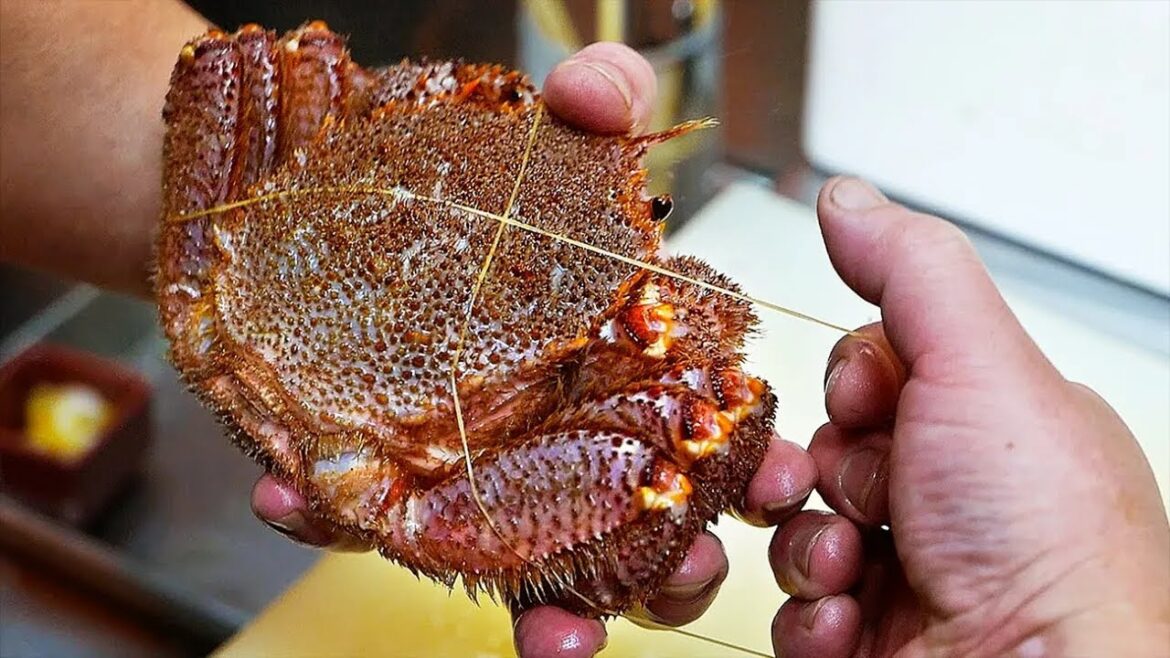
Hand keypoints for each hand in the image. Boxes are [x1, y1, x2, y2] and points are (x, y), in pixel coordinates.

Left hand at [249, 42, 820, 656]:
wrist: (344, 184)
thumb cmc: (467, 178)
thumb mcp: (542, 137)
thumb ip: (592, 111)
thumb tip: (601, 95)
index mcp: (626, 364)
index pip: (706, 428)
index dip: (748, 465)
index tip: (773, 483)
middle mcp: (567, 430)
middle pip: (647, 531)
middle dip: (676, 569)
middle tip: (680, 574)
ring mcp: (481, 462)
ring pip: (538, 568)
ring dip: (552, 612)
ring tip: (554, 634)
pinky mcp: (390, 467)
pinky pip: (372, 515)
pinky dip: (331, 517)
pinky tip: (300, 501)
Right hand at [768, 177, 1169, 656]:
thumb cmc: (1045, 547)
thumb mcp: (981, 370)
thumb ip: (911, 273)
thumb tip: (847, 197)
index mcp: (993, 428)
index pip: (879, 371)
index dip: (855, 381)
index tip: (868, 401)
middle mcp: (955, 501)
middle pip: (825, 449)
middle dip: (817, 473)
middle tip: (849, 496)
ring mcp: (912, 575)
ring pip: (800, 530)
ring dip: (810, 549)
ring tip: (852, 570)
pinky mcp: (871, 643)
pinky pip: (798, 611)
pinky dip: (812, 617)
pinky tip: (852, 624)